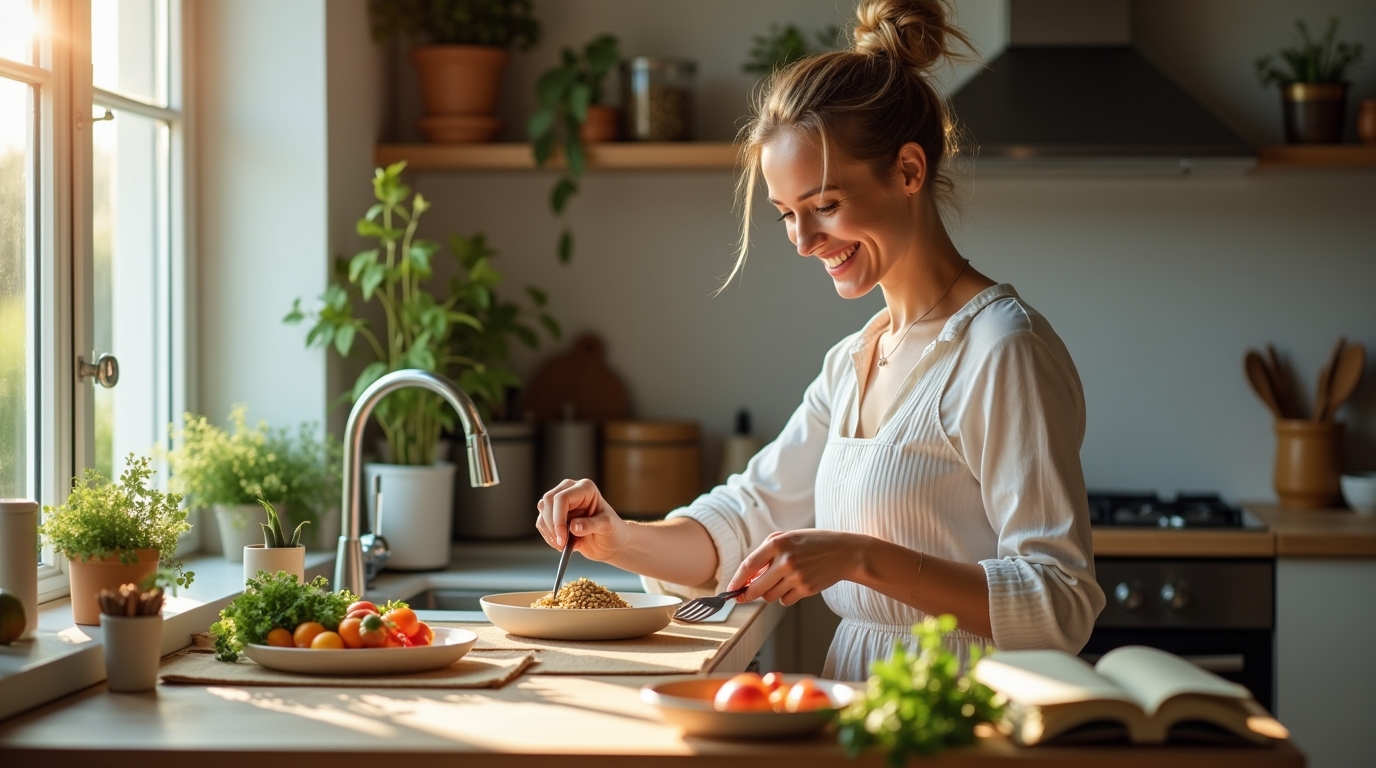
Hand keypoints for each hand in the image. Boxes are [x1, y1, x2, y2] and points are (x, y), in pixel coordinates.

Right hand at [535, 479, 631, 561]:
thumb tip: (573, 526)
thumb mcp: (607, 527)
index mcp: (585, 488)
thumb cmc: (613, 530)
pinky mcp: (555, 515)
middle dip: (552, 526)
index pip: (562, 498)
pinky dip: (549, 536)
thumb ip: (591, 525)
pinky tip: (562, 544)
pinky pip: (542, 523)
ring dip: (550, 532)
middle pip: (548, 502)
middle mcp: (570, 491)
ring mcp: (561, 503)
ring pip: (543, 513)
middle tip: (561, 544)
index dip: (558, 519)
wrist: (612, 542)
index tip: (563, 538)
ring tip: (564, 546)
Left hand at [726, 529, 865, 605]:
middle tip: (743, 597)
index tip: (730, 589)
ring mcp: (796, 577)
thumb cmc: (813, 543)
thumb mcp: (789, 537)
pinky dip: (784, 596)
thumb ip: (766, 552)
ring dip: (769, 593)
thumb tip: (747, 576)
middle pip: (756, 588)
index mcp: (777, 543)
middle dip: (747, 595)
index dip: (736, 580)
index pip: (748, 566)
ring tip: (779, 582)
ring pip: (770, 596)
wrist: (844, 553)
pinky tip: (794, 585)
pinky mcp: (806, 589)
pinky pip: (785, 600)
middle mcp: (785, 561)